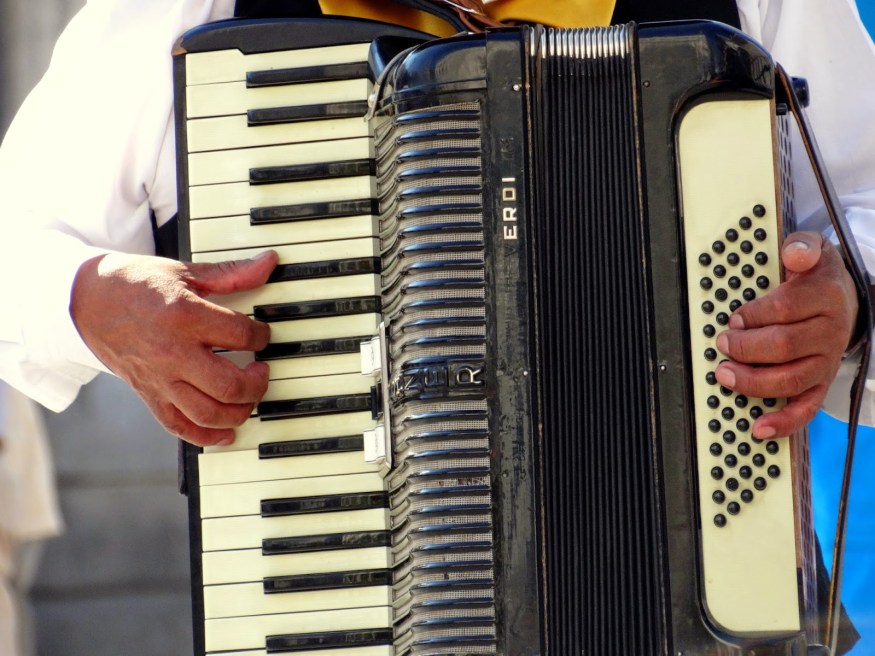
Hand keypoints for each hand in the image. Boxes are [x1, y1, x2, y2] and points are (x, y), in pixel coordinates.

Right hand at [70, 250, 277, 445]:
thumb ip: (231, 274)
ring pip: (208, 413)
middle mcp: (173, 353)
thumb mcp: (185, 271)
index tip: (262, 335)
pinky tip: (228, 431)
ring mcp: (160, 379)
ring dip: (240, 411)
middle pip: (229, 385)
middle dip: (257, 383)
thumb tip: (268, 264)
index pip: (241, 335)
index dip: (262, 336)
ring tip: (248, 396)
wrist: (86, 302)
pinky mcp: (149, 395)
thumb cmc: (136, 285)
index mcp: (185, 316)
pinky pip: (180, 426)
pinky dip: (208, 436)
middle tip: (261, 370)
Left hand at [714, 231, 857, 438]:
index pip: (785, 309)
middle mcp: (829, 333)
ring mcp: (825, 362)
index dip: (754, 315)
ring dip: (752, 381)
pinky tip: (759, 427)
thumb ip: (801, 248)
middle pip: (782, 346)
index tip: (734, 317)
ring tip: (724, 375)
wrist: (845, 299)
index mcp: (826, 298)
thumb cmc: (816, 278)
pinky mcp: (820, 383)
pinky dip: (782, 421)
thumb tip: (794, 255)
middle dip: (745, 348)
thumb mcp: (812, 251)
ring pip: (788, 379)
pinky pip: (805, 409)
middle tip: (722, 344)